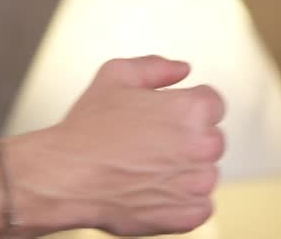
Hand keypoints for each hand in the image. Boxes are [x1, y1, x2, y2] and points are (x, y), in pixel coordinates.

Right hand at [9, 55, 226, 235]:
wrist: (67, 176)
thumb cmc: (88, 130)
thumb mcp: (114, 76)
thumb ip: (155, 66)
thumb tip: (181, 69)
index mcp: (191, 109)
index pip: (212, 102)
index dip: (185, 105)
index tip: (165, 116)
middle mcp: (202, 146)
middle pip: (211, 138)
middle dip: (186, 138)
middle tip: (149, 141)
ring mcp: (198, 183)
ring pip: (205, 172)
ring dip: (183, 170)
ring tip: (145, 166)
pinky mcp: (190, 213)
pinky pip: (200, 204)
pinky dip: (180, 200)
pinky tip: (151, 188)